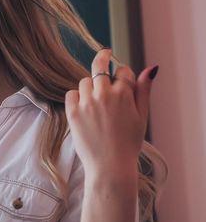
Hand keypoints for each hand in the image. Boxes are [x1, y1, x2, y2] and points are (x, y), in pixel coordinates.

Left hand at [64, 48, 158, 179]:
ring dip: (90, 86)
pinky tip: (84, 107)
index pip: (122, 71)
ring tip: (96, 100)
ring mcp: (86, 103)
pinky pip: (71, 94)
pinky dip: (77, 97)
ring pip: (85, 81)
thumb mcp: (142, 116)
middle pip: (99, 67)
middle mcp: (104, 95)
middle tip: (104, 55)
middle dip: (103, 60)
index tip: (121, 78)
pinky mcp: (72, 113)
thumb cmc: (128, 142)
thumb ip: (144, 90)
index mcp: (124, 94)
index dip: (122, 73)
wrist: (110, 165)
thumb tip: (151, 68)